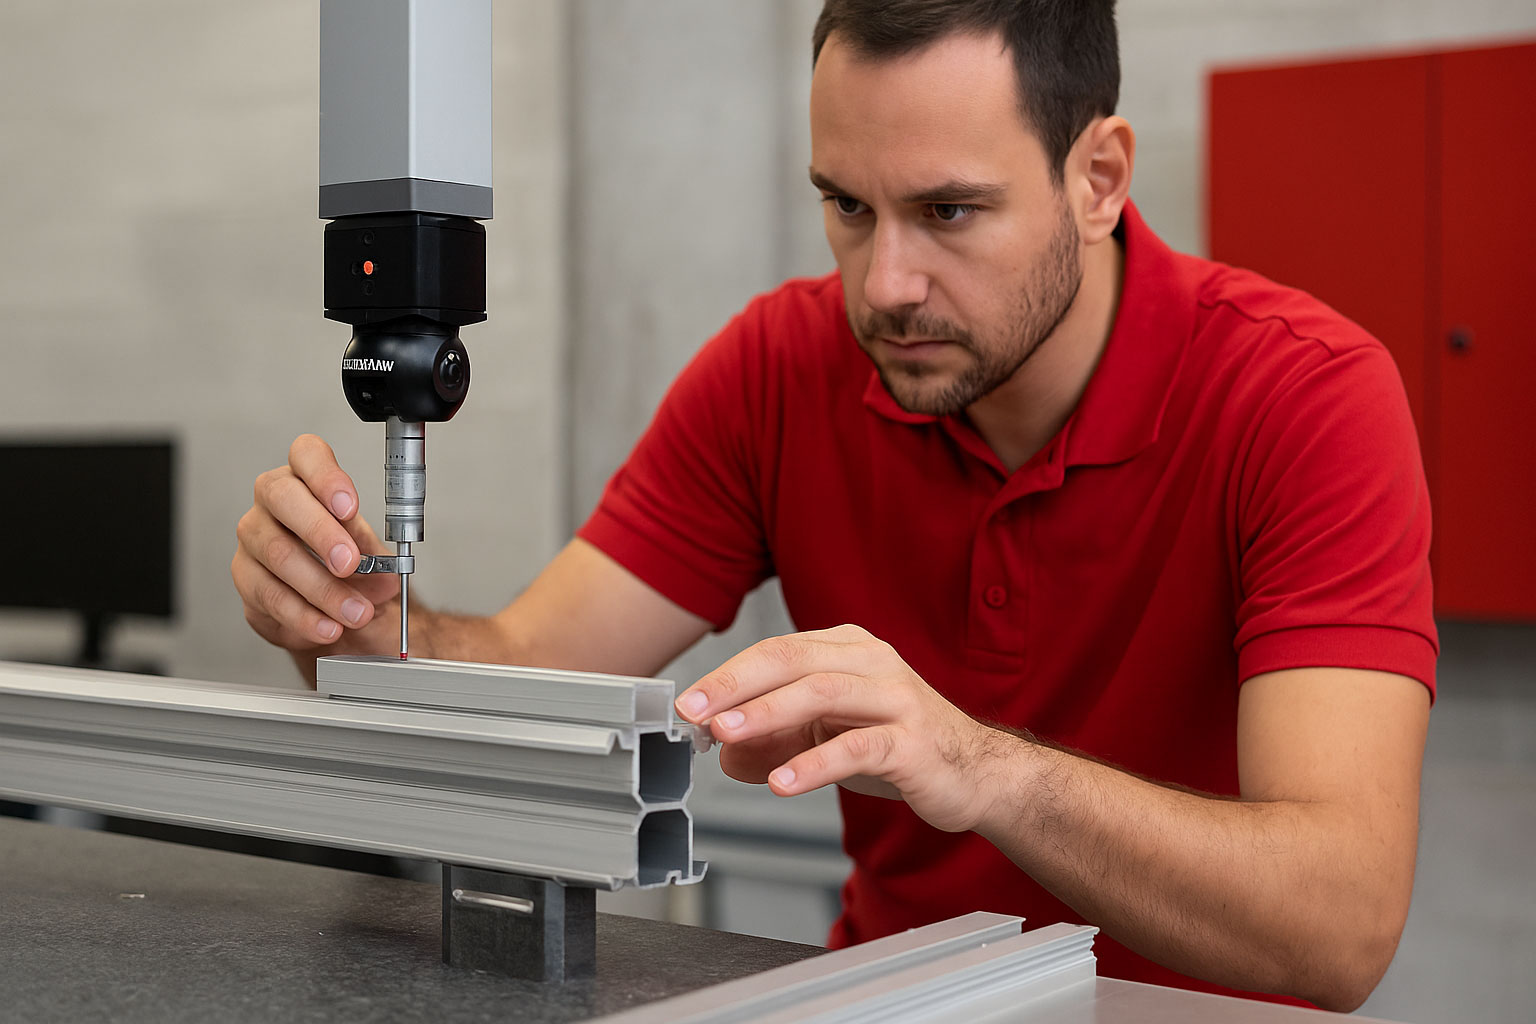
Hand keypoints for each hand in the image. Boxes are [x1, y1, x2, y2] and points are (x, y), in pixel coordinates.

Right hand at [231, 434, 399, 666]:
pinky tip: (329, 626)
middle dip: (321, 533)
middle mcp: (273, 501)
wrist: (330, 606)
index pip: (307, 454)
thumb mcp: (371, 554)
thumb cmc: (347, 564)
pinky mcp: (245, 577)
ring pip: (277, 553)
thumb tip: (384, 571)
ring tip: (355, 611)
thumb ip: (377, 557)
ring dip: (322, 588)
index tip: (349, 506)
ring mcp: (254, 537)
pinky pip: (270, 595)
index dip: (326, 476)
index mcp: (307, 479)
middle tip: (350, 563)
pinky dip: (305, 616)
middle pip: (283, 498)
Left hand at [674, 624, 1015, 832]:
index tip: (687, 704)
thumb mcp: (827, 739)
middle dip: (735, 684)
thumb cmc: (900, 744)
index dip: (727, 675)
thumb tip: (723, 753)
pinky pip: (858, 746)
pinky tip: (783, 782)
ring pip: (822, 692)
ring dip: (767, 712)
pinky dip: (815, 763)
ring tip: (726, 734)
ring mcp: (896, 698)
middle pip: (792, 659)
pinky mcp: (913, 741)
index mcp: (847, 648)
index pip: (775, 651)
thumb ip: (775, 743)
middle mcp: (872, 661)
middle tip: (695, 710)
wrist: (977, 773)